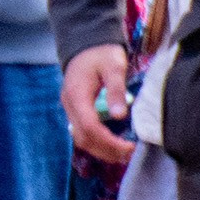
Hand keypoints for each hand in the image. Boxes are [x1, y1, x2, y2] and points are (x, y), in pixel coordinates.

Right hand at [61, 45, 134, 164]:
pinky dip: (97, 143)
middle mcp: (69, 104)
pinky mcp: (76, 110)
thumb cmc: (102, 54)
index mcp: (77, 94)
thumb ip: (116, 89)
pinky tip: (114, 146)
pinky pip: (83, 132)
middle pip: (83, 137)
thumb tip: (119, 115)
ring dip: (101, 150)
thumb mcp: (114, 66)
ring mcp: (70, 108)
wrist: (88, 45)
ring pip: (81, 138)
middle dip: (106, 150)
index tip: (129, 146)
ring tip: (124, 154)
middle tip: (130, 153)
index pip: (89, 127)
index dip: (109, 141)